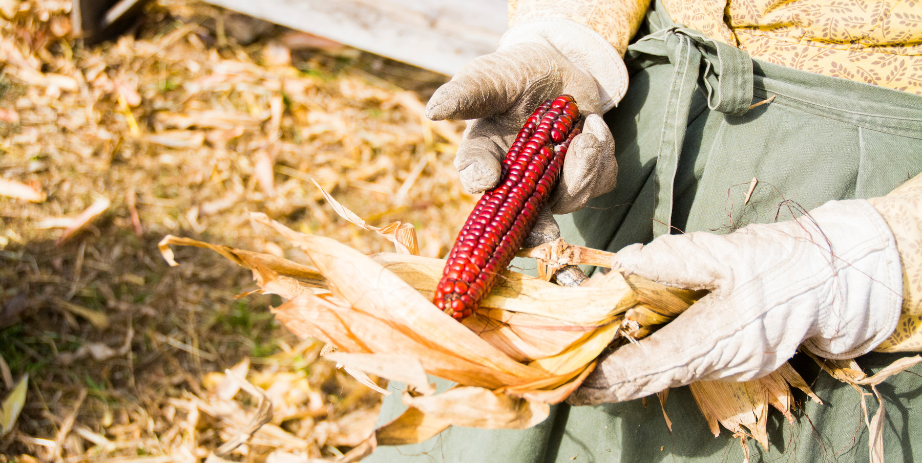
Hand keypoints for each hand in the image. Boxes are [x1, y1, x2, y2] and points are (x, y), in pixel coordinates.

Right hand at [426, 20, 625, 214]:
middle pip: (522, 217)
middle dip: (538, 229)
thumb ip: (467, 94)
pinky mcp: (582, 174)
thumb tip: (433, 109)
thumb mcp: (488, 78)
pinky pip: (598, 181)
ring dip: (582, 171)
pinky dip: (601, 157)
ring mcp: (550, 183)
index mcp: (483, 158)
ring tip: (586, 131)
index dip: (479, 180)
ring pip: (569, 199)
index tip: (489, 175)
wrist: (557, 66)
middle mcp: (515, 181)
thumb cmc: (512, 74)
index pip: (474, 178)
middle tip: (549, 235)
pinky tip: (593, 125)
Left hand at [568, 200, 902, 404]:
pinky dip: (644, 361)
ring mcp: (727, 365)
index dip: (604, 378)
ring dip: (621, 372)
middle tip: (559, 380)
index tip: (567, 383)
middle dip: (603, 382)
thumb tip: (621, 265)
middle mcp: (720, 362)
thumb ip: (671, 260)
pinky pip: (676, 364)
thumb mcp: (727, 251)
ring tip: (576, 366)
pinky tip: (618, 352)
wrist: (830, 277)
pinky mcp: (729, 357)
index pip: (648, 367)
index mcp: (717, 339)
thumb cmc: (780, 262)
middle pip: (649, 379)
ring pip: (661, 374)